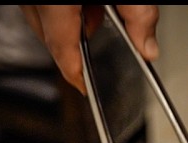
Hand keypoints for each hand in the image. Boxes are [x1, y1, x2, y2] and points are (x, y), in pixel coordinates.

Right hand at [19, 5, 160, 94]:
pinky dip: (58, 6)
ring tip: (96, 6)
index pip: (60, 48)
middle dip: (74, 43)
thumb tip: (148, 48)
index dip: (74, 73)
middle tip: (101, 35)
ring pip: (41, 17)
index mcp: (54, 1)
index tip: (85, 87)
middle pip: (49, 35)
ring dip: (67, 21)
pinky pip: (39, 3)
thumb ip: (139, 14)